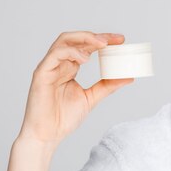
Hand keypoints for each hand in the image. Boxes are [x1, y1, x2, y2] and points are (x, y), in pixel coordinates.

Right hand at [17, 31, 133, 145]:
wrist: (47, 135)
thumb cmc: (63, 118)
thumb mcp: (92, 97)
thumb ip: (108, 85)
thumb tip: (129, 77)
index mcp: (70, 67)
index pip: (86, 46)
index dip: (103, 40)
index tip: (121, 40)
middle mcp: (59, 64)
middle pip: (75, 39)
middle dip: (96, 36)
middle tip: (114, 39)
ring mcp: (49, 67)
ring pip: (64, 41)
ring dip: (84, 39)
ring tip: (101, 45)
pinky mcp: (41, 73)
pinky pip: (55, 55)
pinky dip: (71, 52)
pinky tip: (85, 58)